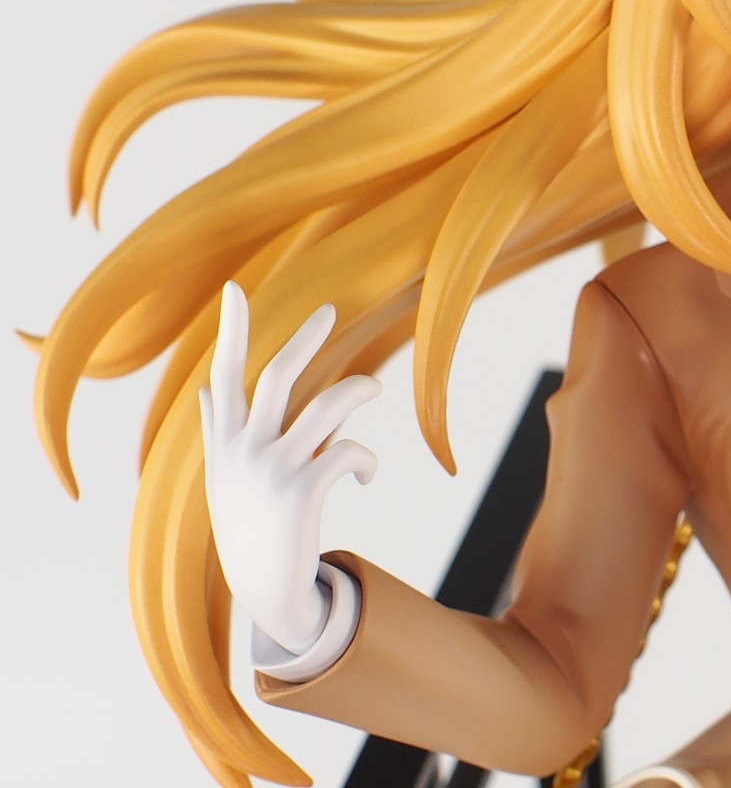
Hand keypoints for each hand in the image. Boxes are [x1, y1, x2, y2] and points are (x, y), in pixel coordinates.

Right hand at [198, 281, 380, 654]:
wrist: (265, 590)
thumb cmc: (248, 525)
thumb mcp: (224, 477)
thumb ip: (219, 429)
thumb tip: (207, 389)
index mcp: (226, 442)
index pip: (225, 375)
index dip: (232, 331)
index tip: (234, 288)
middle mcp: (244, 450)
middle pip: (278, 376)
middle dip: (305, 338)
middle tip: (329, 309)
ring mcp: (273, 470)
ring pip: (327, 406)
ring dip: (359, 389)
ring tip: (375, 387)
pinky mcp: (303, 491)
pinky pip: (349, 451)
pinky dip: (366, 458)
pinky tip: (366, 472)